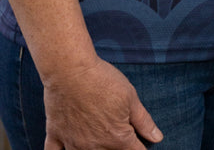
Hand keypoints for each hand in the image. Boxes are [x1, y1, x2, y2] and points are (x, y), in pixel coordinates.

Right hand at [42, 56, 161, 149]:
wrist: (71, 71)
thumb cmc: (103, 81)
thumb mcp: (131, 97)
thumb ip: (143, 121)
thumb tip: (157, 138)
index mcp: (117, 138)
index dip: (141, 148)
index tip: (142, 144)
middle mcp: (95, 147)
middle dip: (118, 149)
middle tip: (118, 136)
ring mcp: (73, 144)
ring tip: (99, 141)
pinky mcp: (55, 136)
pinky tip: (68, 148)